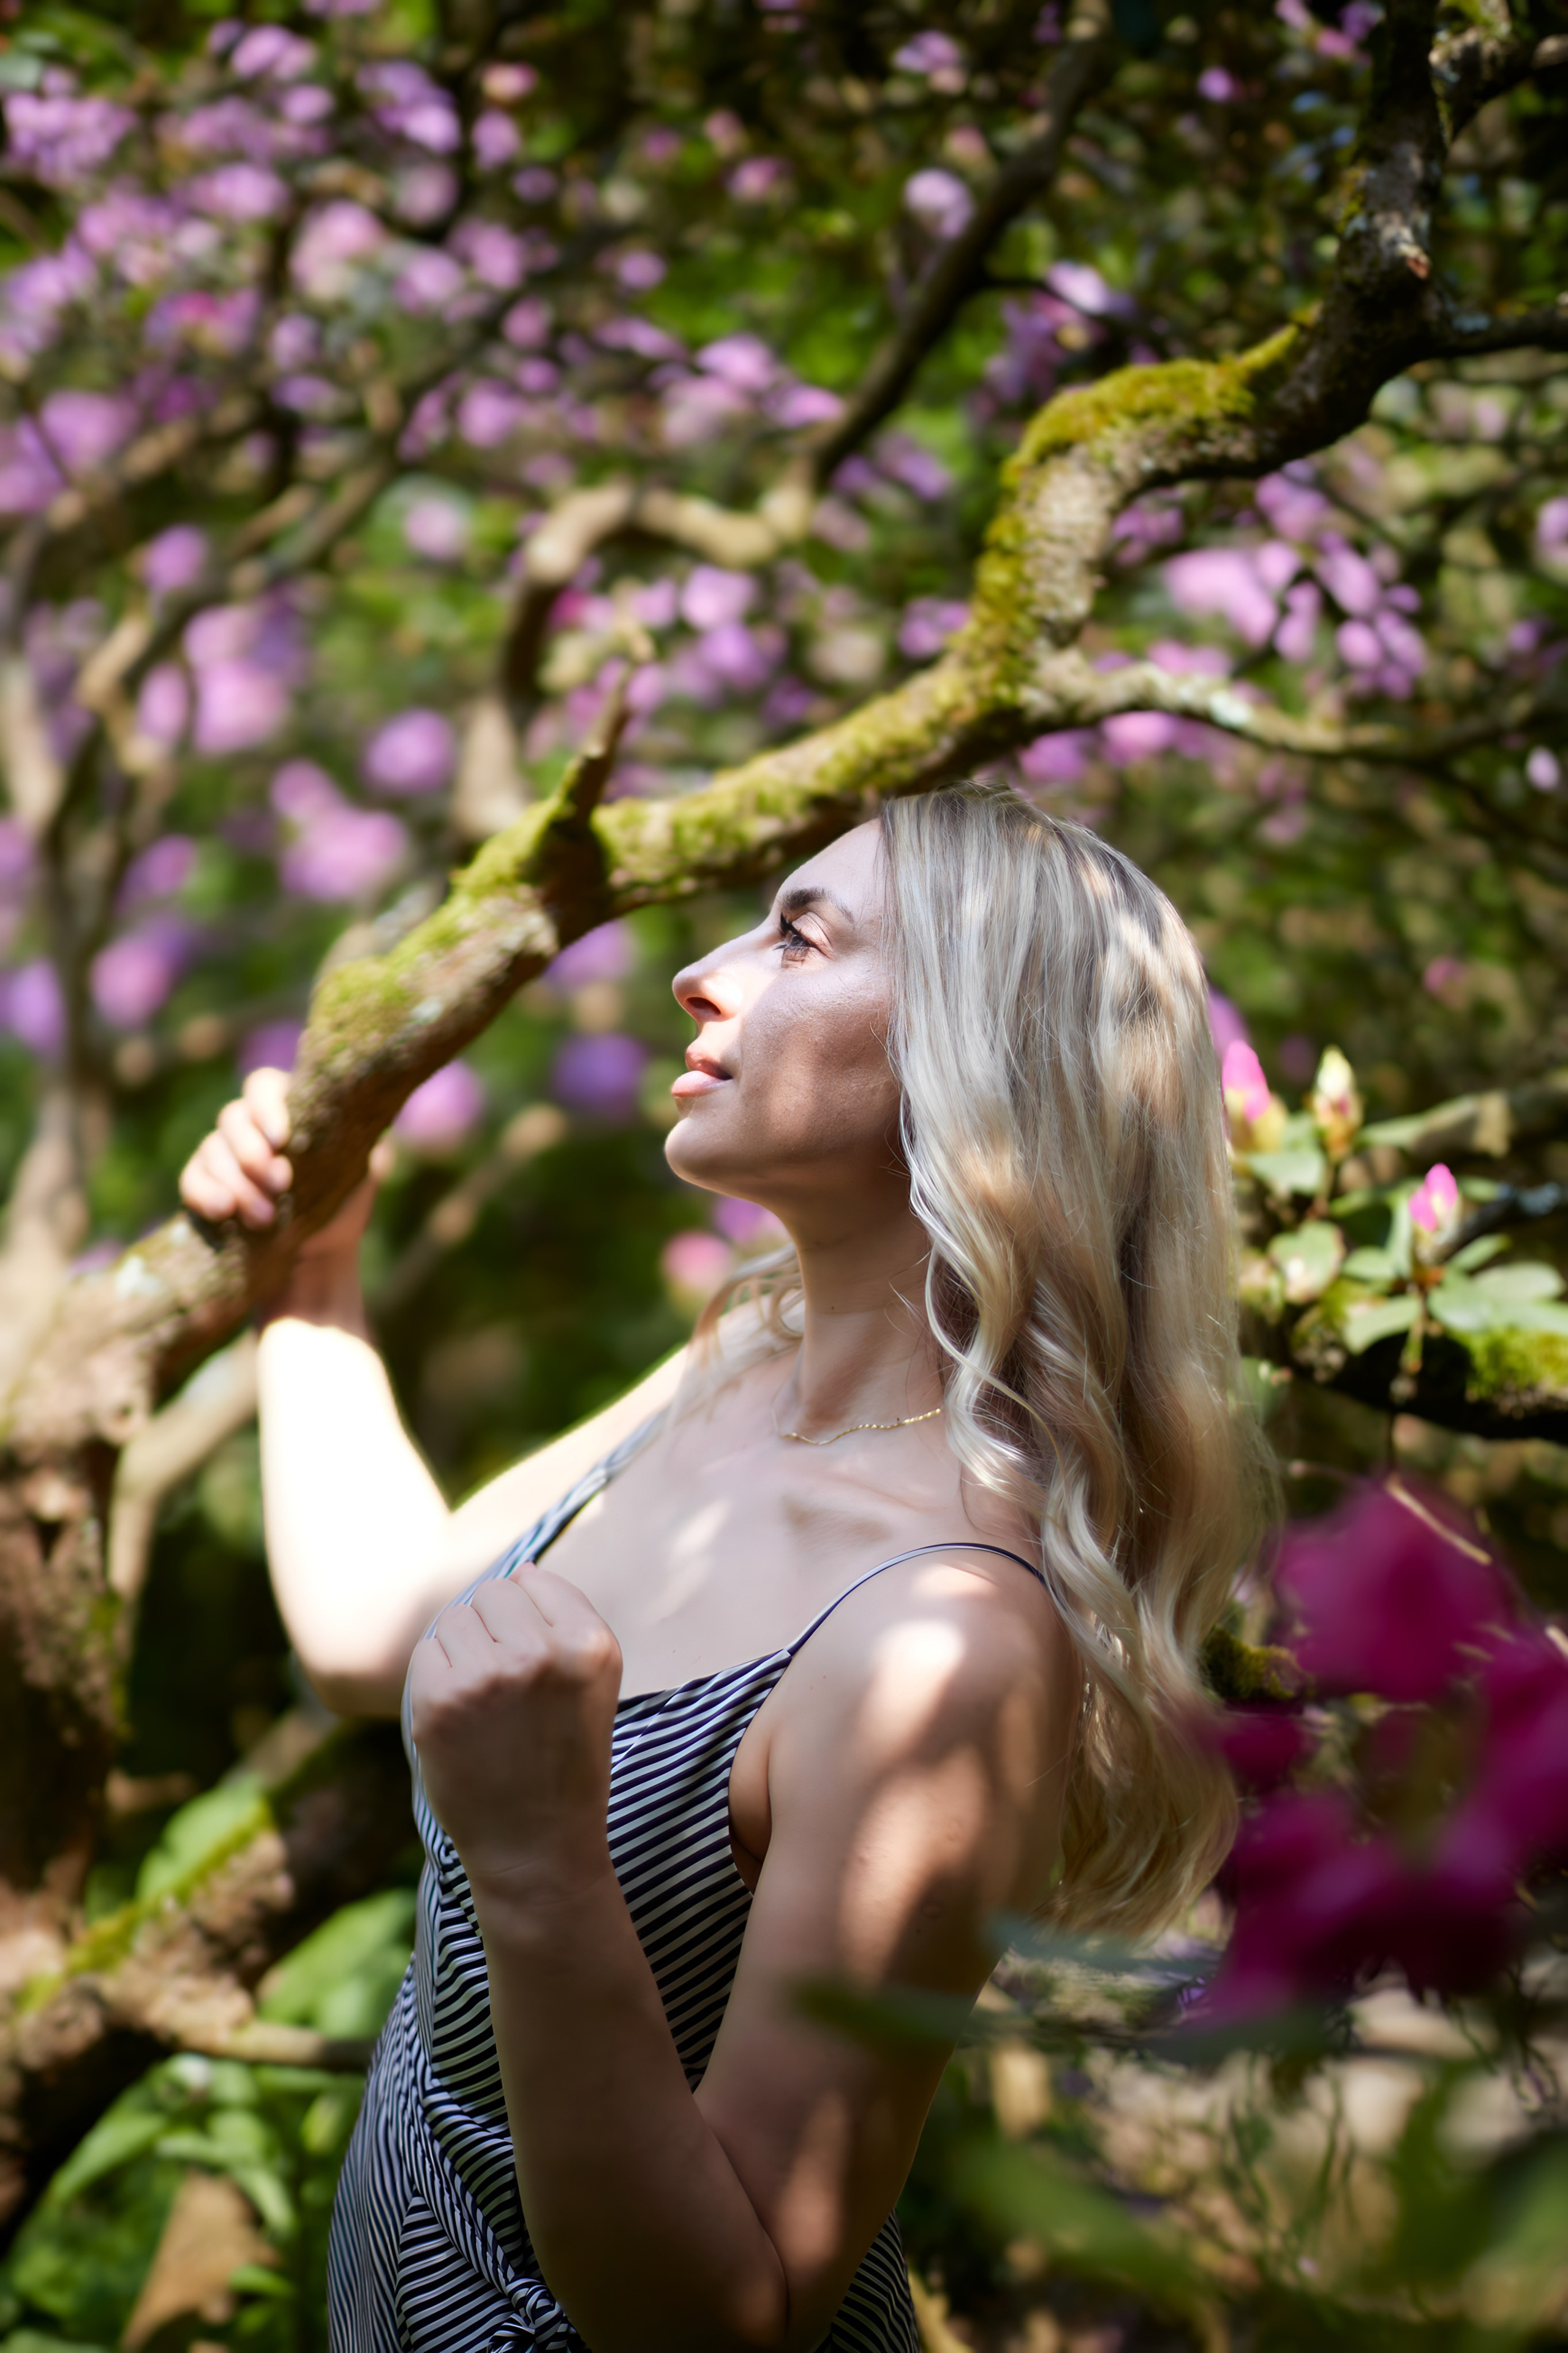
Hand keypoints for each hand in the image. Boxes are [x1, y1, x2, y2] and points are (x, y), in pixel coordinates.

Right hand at [179, 1066, 390, 1266]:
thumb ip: (357, 1136)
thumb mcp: (363, 1168)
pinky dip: (205, 1193)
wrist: (320, 1254)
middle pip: (233, 1118)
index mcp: (286, 1109)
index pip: (263, 1086)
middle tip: (280, 1184)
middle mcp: (250, 1125)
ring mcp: (222, 1153)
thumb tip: (363, 1108)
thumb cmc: (344, 1203)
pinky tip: (224, 1211)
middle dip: (252, 1152)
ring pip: (211, 1149)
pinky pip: (191, 1179)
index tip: (282, 1138)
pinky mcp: (203, 1184)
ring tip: (265, 1217)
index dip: (266, 1106)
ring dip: (237, 1183)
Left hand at [408, 1566, 621, 1904]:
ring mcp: (488, 1678)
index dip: (527, 1619)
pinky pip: (425, 1654)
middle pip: (491, 1593)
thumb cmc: (565, 1760)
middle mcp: (543, 1655)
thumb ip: (566, 1619)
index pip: (534, 1580)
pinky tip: (458, 1719)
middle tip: (505, 1691)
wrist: (537, 1850)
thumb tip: (521, 1569)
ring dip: (461, 1653)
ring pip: (454, 1619)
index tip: (534, 1668)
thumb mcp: (594, 1683)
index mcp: (591, 1646)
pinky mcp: (439, 1703)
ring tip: (484, 1706)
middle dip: (492, 1632)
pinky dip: (434, 1680)